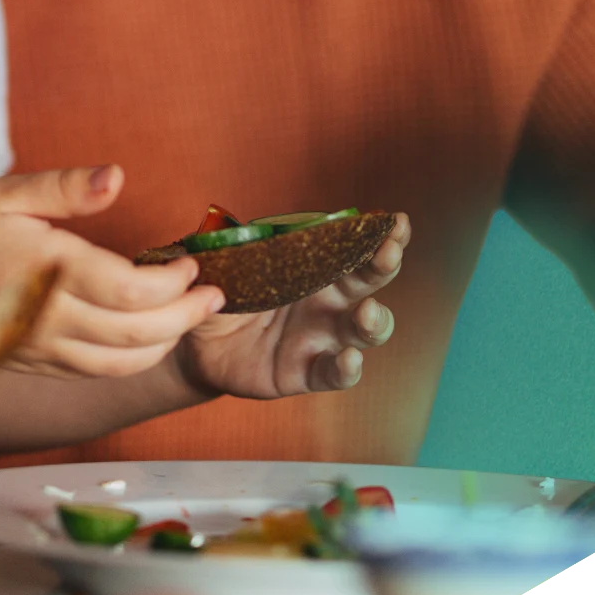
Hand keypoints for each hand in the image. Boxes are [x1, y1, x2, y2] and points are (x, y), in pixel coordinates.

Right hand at [0, 166, 225, 378]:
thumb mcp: (3, 194)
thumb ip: (65, 188)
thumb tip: (117, 176)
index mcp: (47, 273)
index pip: (132, 291)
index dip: (175, 283)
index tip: (194, 263)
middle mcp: (47, 321)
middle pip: (138, 334)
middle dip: (186, 317)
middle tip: (215, 296)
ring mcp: (39, 350)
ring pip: (120, 364)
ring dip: (164, 343)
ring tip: (188, 317)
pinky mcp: (31, 365)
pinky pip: (93, 373)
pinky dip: (131, 360)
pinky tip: (144, 336)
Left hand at [174, 215, 409, 398]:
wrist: (198, 343)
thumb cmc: (222, 293)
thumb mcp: (225, 262)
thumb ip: (232, 241)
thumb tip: (226, 222)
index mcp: (315, 267)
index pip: (354, 247)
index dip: (380, 235)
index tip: (396, 221)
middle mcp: (327, 301)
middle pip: (368, 282)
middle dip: (384, 265)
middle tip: (389, 252)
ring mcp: (321, 337)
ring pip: (363, 330)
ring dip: (374, 320)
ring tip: (366, 311)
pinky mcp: (306, 372)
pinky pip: (334, 374)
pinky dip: (347, 369)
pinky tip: (350, 360)